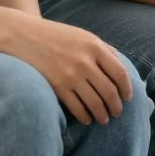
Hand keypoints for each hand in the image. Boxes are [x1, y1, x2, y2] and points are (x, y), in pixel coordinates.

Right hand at [15, 17, 133, 124]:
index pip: (119, 73)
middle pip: (109, 91)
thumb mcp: (84, 36)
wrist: (27, 37)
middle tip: (117, 112)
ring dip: (102, 114)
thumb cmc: (58, 36)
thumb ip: (104, 49)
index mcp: (95, 46)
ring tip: (104, 119)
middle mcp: (85, 62)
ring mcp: (71, 75)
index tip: (128, 97)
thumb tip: (122, 68)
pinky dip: (85, 117)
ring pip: (95, 103)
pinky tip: (88, 119)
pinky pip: (77, 108)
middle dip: (116, 106)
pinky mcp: (58, 87)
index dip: (127, 88)